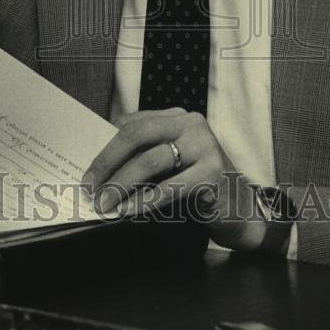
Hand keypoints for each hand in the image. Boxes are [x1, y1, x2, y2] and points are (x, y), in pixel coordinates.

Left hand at [82, 108, 269, 252]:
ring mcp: (205, 146)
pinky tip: (127, 212)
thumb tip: (99, 170)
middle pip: (137, 135)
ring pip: (150, 160)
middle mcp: (192, 124)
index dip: (106, 147)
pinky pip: (169, 187)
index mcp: (177, 118)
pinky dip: (143, 201)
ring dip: (121, 184)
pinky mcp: (213, 173)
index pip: (132, 124)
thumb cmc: (197, 188)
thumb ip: (143, 158)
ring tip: (104, 204)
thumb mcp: (169, 166)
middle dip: (107, 161)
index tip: (87, 171)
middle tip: (89, 186)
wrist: (241, 211)